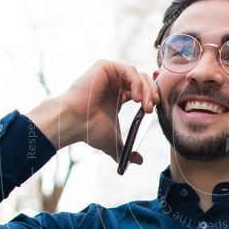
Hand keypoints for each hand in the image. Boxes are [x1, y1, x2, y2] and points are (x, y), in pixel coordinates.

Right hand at [26, 60, 159, 163]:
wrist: (74, 123)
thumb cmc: (89, 130)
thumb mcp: (114, 141)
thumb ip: (127, 150)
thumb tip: (138, 161)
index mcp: (118, 96)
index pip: (142, 90)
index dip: (151, 97)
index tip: (154, 110)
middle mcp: (114, 83)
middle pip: (143, 80)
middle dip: (152, 93)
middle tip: (152, 108)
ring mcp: (110, 73)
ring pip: (138, 75)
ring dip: (146, 90)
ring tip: (145, 105)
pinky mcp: (105, 66)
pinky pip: (129, 70)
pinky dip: (137, 83)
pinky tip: (136, 97)